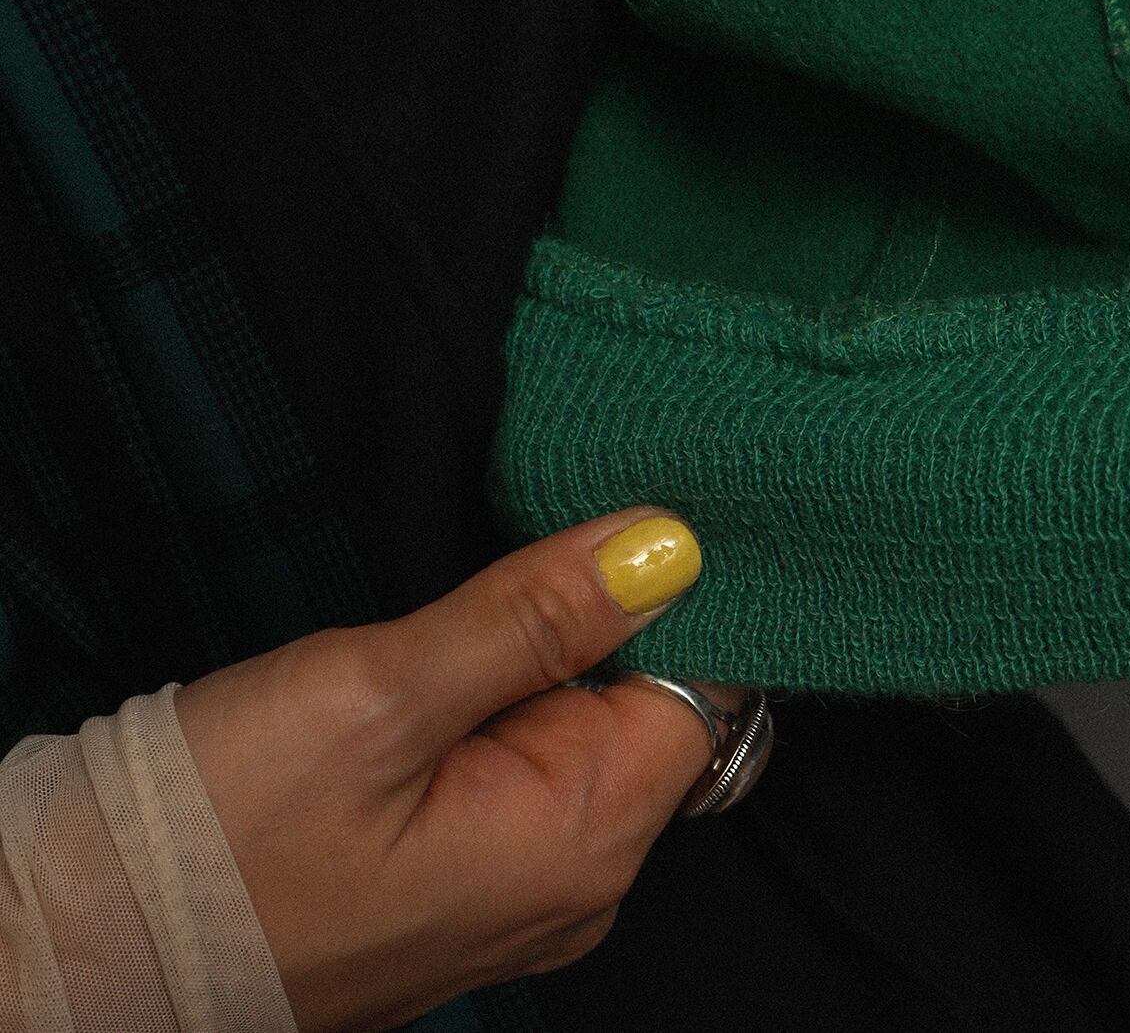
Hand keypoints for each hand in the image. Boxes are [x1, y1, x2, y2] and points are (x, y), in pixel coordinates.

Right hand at [175, 508, 734, 1032]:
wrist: (82, 954)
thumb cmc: (217, 841)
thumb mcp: (377, 696)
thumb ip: (534, 616)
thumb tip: (665, 547)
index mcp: (581, 844)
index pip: (700, 688)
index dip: (660, 597)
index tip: (606, 522)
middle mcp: (571, 886)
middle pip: (641, 705)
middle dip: (589, 627)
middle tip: (497, 569)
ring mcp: (510, 894)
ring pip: (569, 730)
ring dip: (525, 662)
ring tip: (442, 630)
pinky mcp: (450, 884)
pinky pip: (513, 771)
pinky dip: (485, 710)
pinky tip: (424, 680)